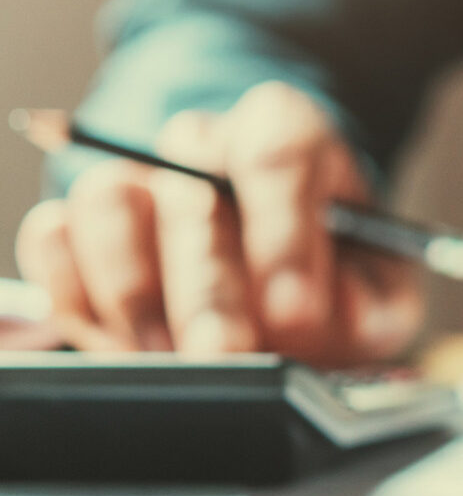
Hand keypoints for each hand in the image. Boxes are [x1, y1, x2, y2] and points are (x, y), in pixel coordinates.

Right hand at [14, 81, 421, 365]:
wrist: (283, 272)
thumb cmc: (332, 275)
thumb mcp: (378, 288)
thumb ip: (372, 300)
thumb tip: (334, 311)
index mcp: (288, 135)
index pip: (278, 149)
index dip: (285, 232)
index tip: (294, 305)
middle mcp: (204, 143)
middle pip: (190, 190)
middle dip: (209, 287)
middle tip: (227, 355)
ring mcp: (137, 176)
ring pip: (108, 199)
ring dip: (138, 293)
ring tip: (174, 360)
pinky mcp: (77, 223)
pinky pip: (51, 237)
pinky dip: (79, 292)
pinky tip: (125, 344)